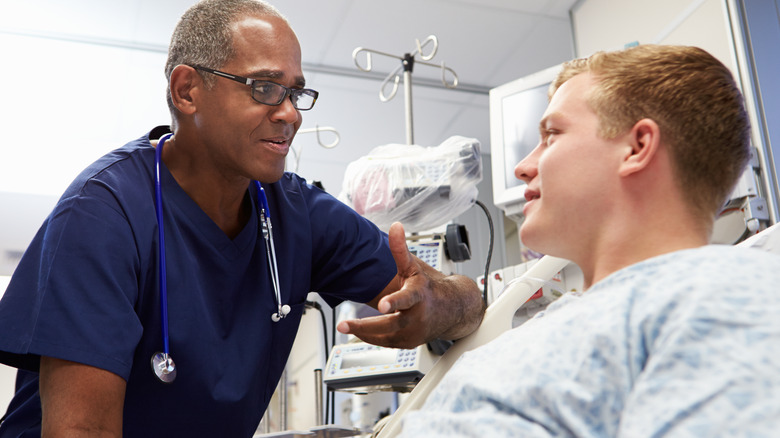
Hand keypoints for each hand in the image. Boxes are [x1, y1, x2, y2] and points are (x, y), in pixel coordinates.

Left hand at [337, 222, 483, 348]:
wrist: (453, 310)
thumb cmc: (429, 287)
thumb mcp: (413, 268)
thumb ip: (400, 249)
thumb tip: (395, 226)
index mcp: (419, 295)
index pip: (406, 298)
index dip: (394, 302)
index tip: (382, 305)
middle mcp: (418, 316)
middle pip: (390, 324)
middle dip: (365, 326)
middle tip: (343, 324)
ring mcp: (415, 332)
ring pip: (385, 337)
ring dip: (363, 332)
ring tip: (344, 326)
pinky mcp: (410, 343)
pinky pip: (387, 343)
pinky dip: (372, 337)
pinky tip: (360, 330)